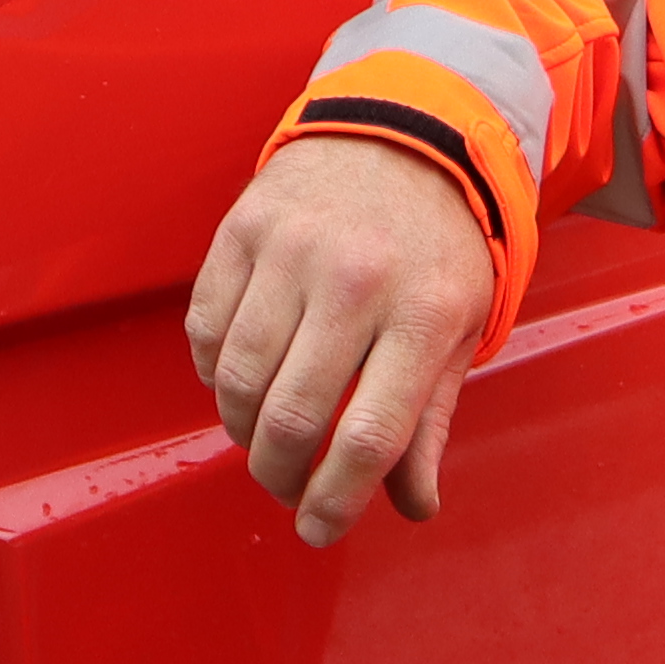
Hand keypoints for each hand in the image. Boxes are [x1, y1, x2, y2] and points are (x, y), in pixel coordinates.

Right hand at [187, 136, 496, 546]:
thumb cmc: (436, 247)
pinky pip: (206, 331)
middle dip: (279, 476)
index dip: (335, 501)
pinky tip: (242, 379)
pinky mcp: (243, 231)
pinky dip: (214, 375)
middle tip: (286, 488)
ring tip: (263, 439)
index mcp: (422, 311)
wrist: (404, 133)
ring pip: (237, 379)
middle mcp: (354, 279)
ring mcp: (291, 250)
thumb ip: (429, 423)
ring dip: (241, 431)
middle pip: (292, 417)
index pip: (369, 436)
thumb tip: (413, 507)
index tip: (317, 530)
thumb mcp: (458, 329)